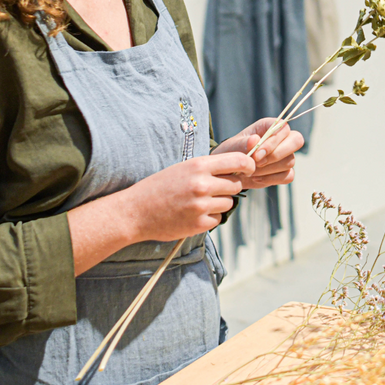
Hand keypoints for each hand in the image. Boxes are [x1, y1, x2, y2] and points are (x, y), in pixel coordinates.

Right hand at [122, 152, 254, 242]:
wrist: (135, 211)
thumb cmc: (158, 187)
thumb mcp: (183, 168)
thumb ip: (208, 168)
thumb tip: (236, 169)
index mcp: (199, 166)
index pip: (238, 161)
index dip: (248, 165)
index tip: (249, 169)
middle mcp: (202, 184)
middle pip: (236, 185)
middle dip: (229, 187)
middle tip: (213, 190)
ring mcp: (201, 205)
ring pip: (228, 203)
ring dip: (219, 203)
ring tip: (199, 202)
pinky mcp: (199, 224)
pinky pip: (218, 219)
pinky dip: (210, 218)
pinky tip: (194, 214)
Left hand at [215, 118, 302, 188]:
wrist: (229, 170)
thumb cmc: (231, 153)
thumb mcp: (232, 146)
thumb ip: (243, 143)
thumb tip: (255, 140)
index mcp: (269, 126)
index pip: (283, 128)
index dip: (273, 141)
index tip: (256, 155)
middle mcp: (281, 138)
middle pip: (297, 141)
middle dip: (277, 154)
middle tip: (257, 163)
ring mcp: (285, 155)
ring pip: (290, 161)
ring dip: (269, 169)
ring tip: (251, 171)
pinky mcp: (284, 171)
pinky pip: (288, 176)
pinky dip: (272, 179)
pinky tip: (257, 179)